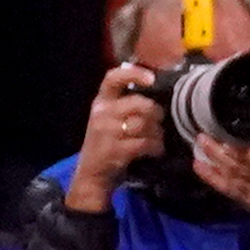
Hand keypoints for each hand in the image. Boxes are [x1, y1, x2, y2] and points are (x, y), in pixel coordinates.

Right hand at [70, 62, 165, 208]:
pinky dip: (156, 148)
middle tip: (158, 123)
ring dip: (158, 133)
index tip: (151, 78)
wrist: (91, 175)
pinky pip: (146, 143)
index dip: (134, 74)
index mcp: (101, 102)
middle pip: (141, 103)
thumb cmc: (106, 144)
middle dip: (156, 114)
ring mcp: (106, 131)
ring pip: (146, 124)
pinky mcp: (115, 150)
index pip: (112, 78)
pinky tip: (155, 151)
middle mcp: (101, 113)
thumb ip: (126, 104)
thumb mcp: (109, 119)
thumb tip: (155, 89)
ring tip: (156, 140)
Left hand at [189, 134, 249, 238]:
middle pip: (238, 165)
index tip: (227, 131)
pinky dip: (211, 178)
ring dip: (212, 161)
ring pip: (229, 175)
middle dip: (218, 151)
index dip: (240, 147)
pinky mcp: (247, 203)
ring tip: (200, 145)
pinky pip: (226, 189)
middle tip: (203, 135)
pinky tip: (199, 167)